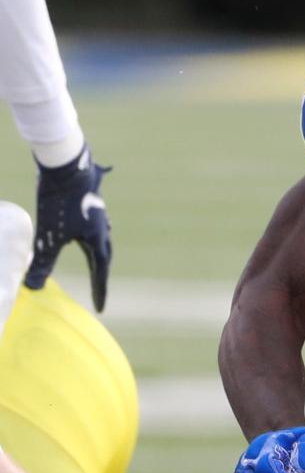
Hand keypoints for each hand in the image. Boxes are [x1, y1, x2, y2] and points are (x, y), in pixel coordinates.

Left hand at [24, 143, 112, 311]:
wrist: (67, 164)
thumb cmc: (60, 202)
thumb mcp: (48, 235)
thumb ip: (43, 261)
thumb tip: (32, 286)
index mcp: (97, 242)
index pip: (100, 274)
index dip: (98, 292)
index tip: (100, 308)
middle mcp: (103, 231)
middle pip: (104, 259)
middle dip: (100, 276)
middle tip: (98, 289)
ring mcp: (99, 216)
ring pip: (101, 242)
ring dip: (98, 255)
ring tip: (94, 263)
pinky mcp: (91, 204)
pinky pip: (95, 228)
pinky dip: (91, 238)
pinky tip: (84, 234)